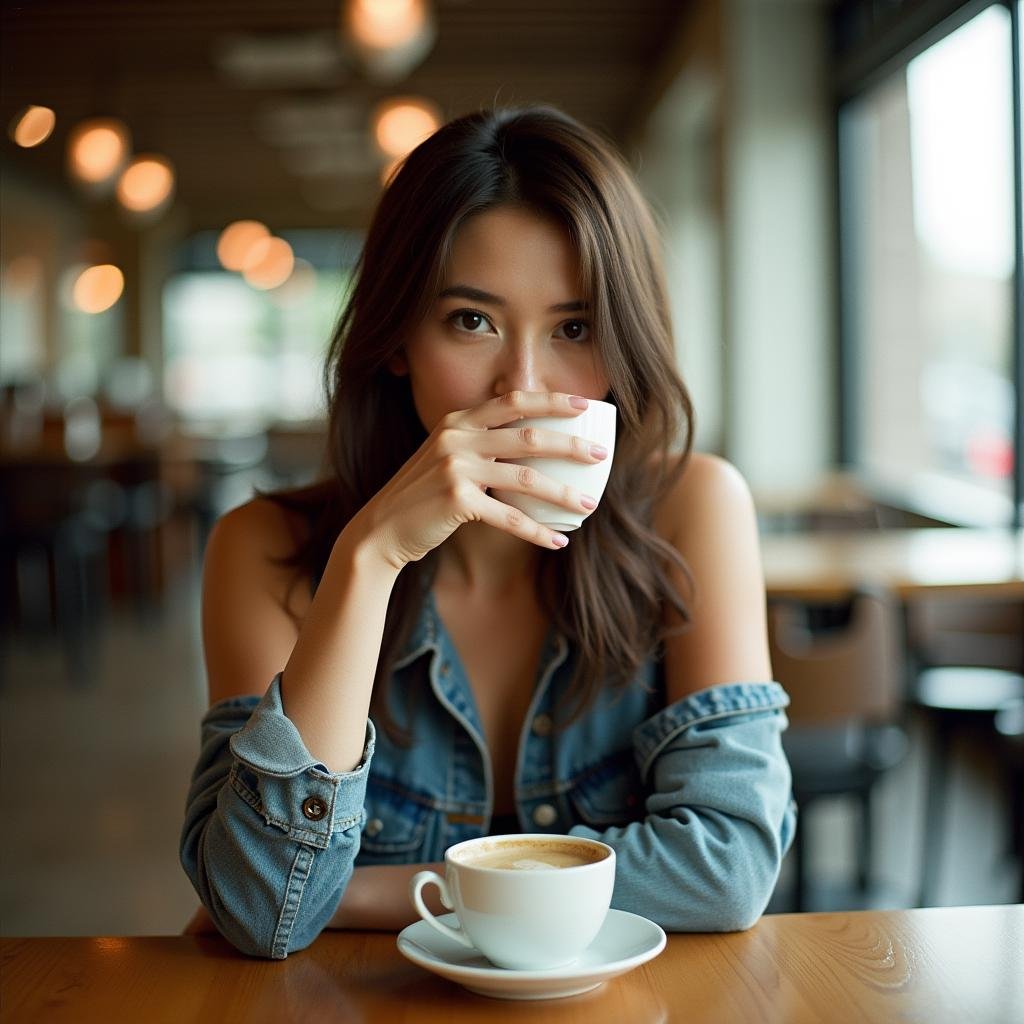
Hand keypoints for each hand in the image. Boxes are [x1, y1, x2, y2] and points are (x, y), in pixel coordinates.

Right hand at [350, 391, 608, 570]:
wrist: (380, 529)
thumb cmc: (422, 496)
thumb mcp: (445, 457)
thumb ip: (479, 445)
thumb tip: (531, 446)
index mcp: (458, 421)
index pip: (513, 401)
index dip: (552, 400)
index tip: (586, 403)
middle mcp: (457, 438)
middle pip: (528, 436)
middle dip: (571, 443)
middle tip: (600, 452)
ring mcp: (455, 468)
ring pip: (526, 477)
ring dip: (563, 492)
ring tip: (589, 503)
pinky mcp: (457, 502)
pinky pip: (509, 518)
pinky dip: (537, 531)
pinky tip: (559, 540)